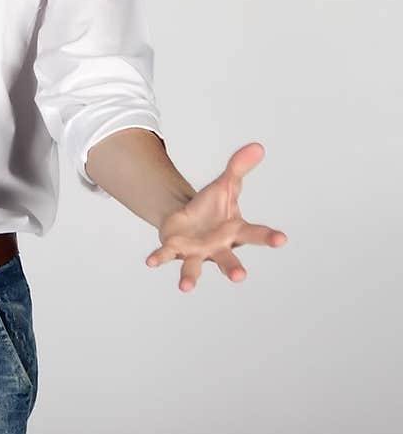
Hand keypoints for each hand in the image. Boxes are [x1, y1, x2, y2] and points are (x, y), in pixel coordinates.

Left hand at [144, 142, 286, 291]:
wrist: (188, 217)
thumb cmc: (212, 206)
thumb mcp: (225, 184)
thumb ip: (239, 167)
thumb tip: (258, 146)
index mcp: (235, 231)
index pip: (256, 234)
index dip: (269, 236)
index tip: (282, 238)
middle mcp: (218, 247)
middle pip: (228, 259)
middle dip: (234, 268)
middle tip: (240, 277)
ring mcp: (197, 252)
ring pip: (195, 267)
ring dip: (190, 277)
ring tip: (185, 288)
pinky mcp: (176, 249)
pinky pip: (167, 255)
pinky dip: (159, 258)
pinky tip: (150, 262)